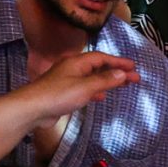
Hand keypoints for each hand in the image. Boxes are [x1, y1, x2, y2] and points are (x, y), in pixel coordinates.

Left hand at [17, 50, 139, 119]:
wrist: (33, 108)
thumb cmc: (58, 95)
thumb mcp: (85, 87)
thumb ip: (104, 80)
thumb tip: (122, 73)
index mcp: (76, 62)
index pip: (101, 58)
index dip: (118, 61)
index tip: (133, 66)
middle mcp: (72, 68)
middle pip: (98, 67)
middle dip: (116, 71)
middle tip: (134, 78)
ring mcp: (67, 80)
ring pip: (92, 78)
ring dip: (108, 81)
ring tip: (123, 85)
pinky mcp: (64, 93)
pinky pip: (85, 88)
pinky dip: (96, 90)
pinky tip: (102, 96)